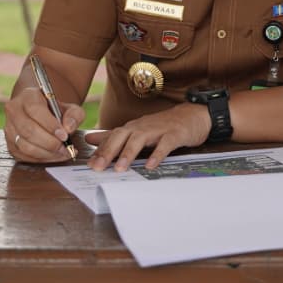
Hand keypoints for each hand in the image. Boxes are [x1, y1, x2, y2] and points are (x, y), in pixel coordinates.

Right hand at [4, 87, 84, 163]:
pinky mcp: (9, 143)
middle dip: (49, 143)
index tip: (64, 136)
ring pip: (24, 145)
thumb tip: (68, 128)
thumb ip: (74, 115)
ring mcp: (9, 128)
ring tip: (62, 154)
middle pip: (28, 130)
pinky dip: (40, 159)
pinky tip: (53, 157)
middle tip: (65, 149)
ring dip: (45, 153)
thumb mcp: (69, 107)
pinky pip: (23, 155)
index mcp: (28, 96)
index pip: (35, 110)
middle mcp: (14, 110)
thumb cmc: (55, 110)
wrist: (40, 113)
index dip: (50, 125)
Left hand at [84, 103, 209, 171]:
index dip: (100, 150)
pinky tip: (150, 165)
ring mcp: (158, 129)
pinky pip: (165, 144)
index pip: (112, 137)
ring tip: (120, 168)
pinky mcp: (174, 134)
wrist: (193, 114)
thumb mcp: (137, 129)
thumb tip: (89, 138)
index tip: (89, 165)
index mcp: (132, 127)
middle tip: (98, 167)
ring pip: (140, 139)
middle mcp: (142, 127)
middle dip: (108, 151)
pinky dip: (157, 154)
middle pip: (122, 136)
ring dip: (129, 153)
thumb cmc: (163, 125)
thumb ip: (114, 135)